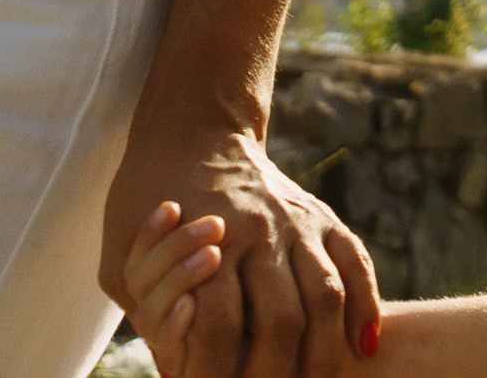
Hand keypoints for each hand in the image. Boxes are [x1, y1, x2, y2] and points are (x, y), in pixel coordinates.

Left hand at [102, 127, 380, 377]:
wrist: (195, 133)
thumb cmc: (145, 202)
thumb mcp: (121, 258)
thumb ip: (146, 314)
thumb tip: (179, 371)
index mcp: (207, 241)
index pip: (216, 326)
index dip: (210, 372)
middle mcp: (261, 231)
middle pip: (280, 320)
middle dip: (270, 374)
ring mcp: (299, 223)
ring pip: (327, 296)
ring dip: (323, 354)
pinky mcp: (324, 218)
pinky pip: (356, 264)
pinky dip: (366, 307)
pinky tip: (364, 345)